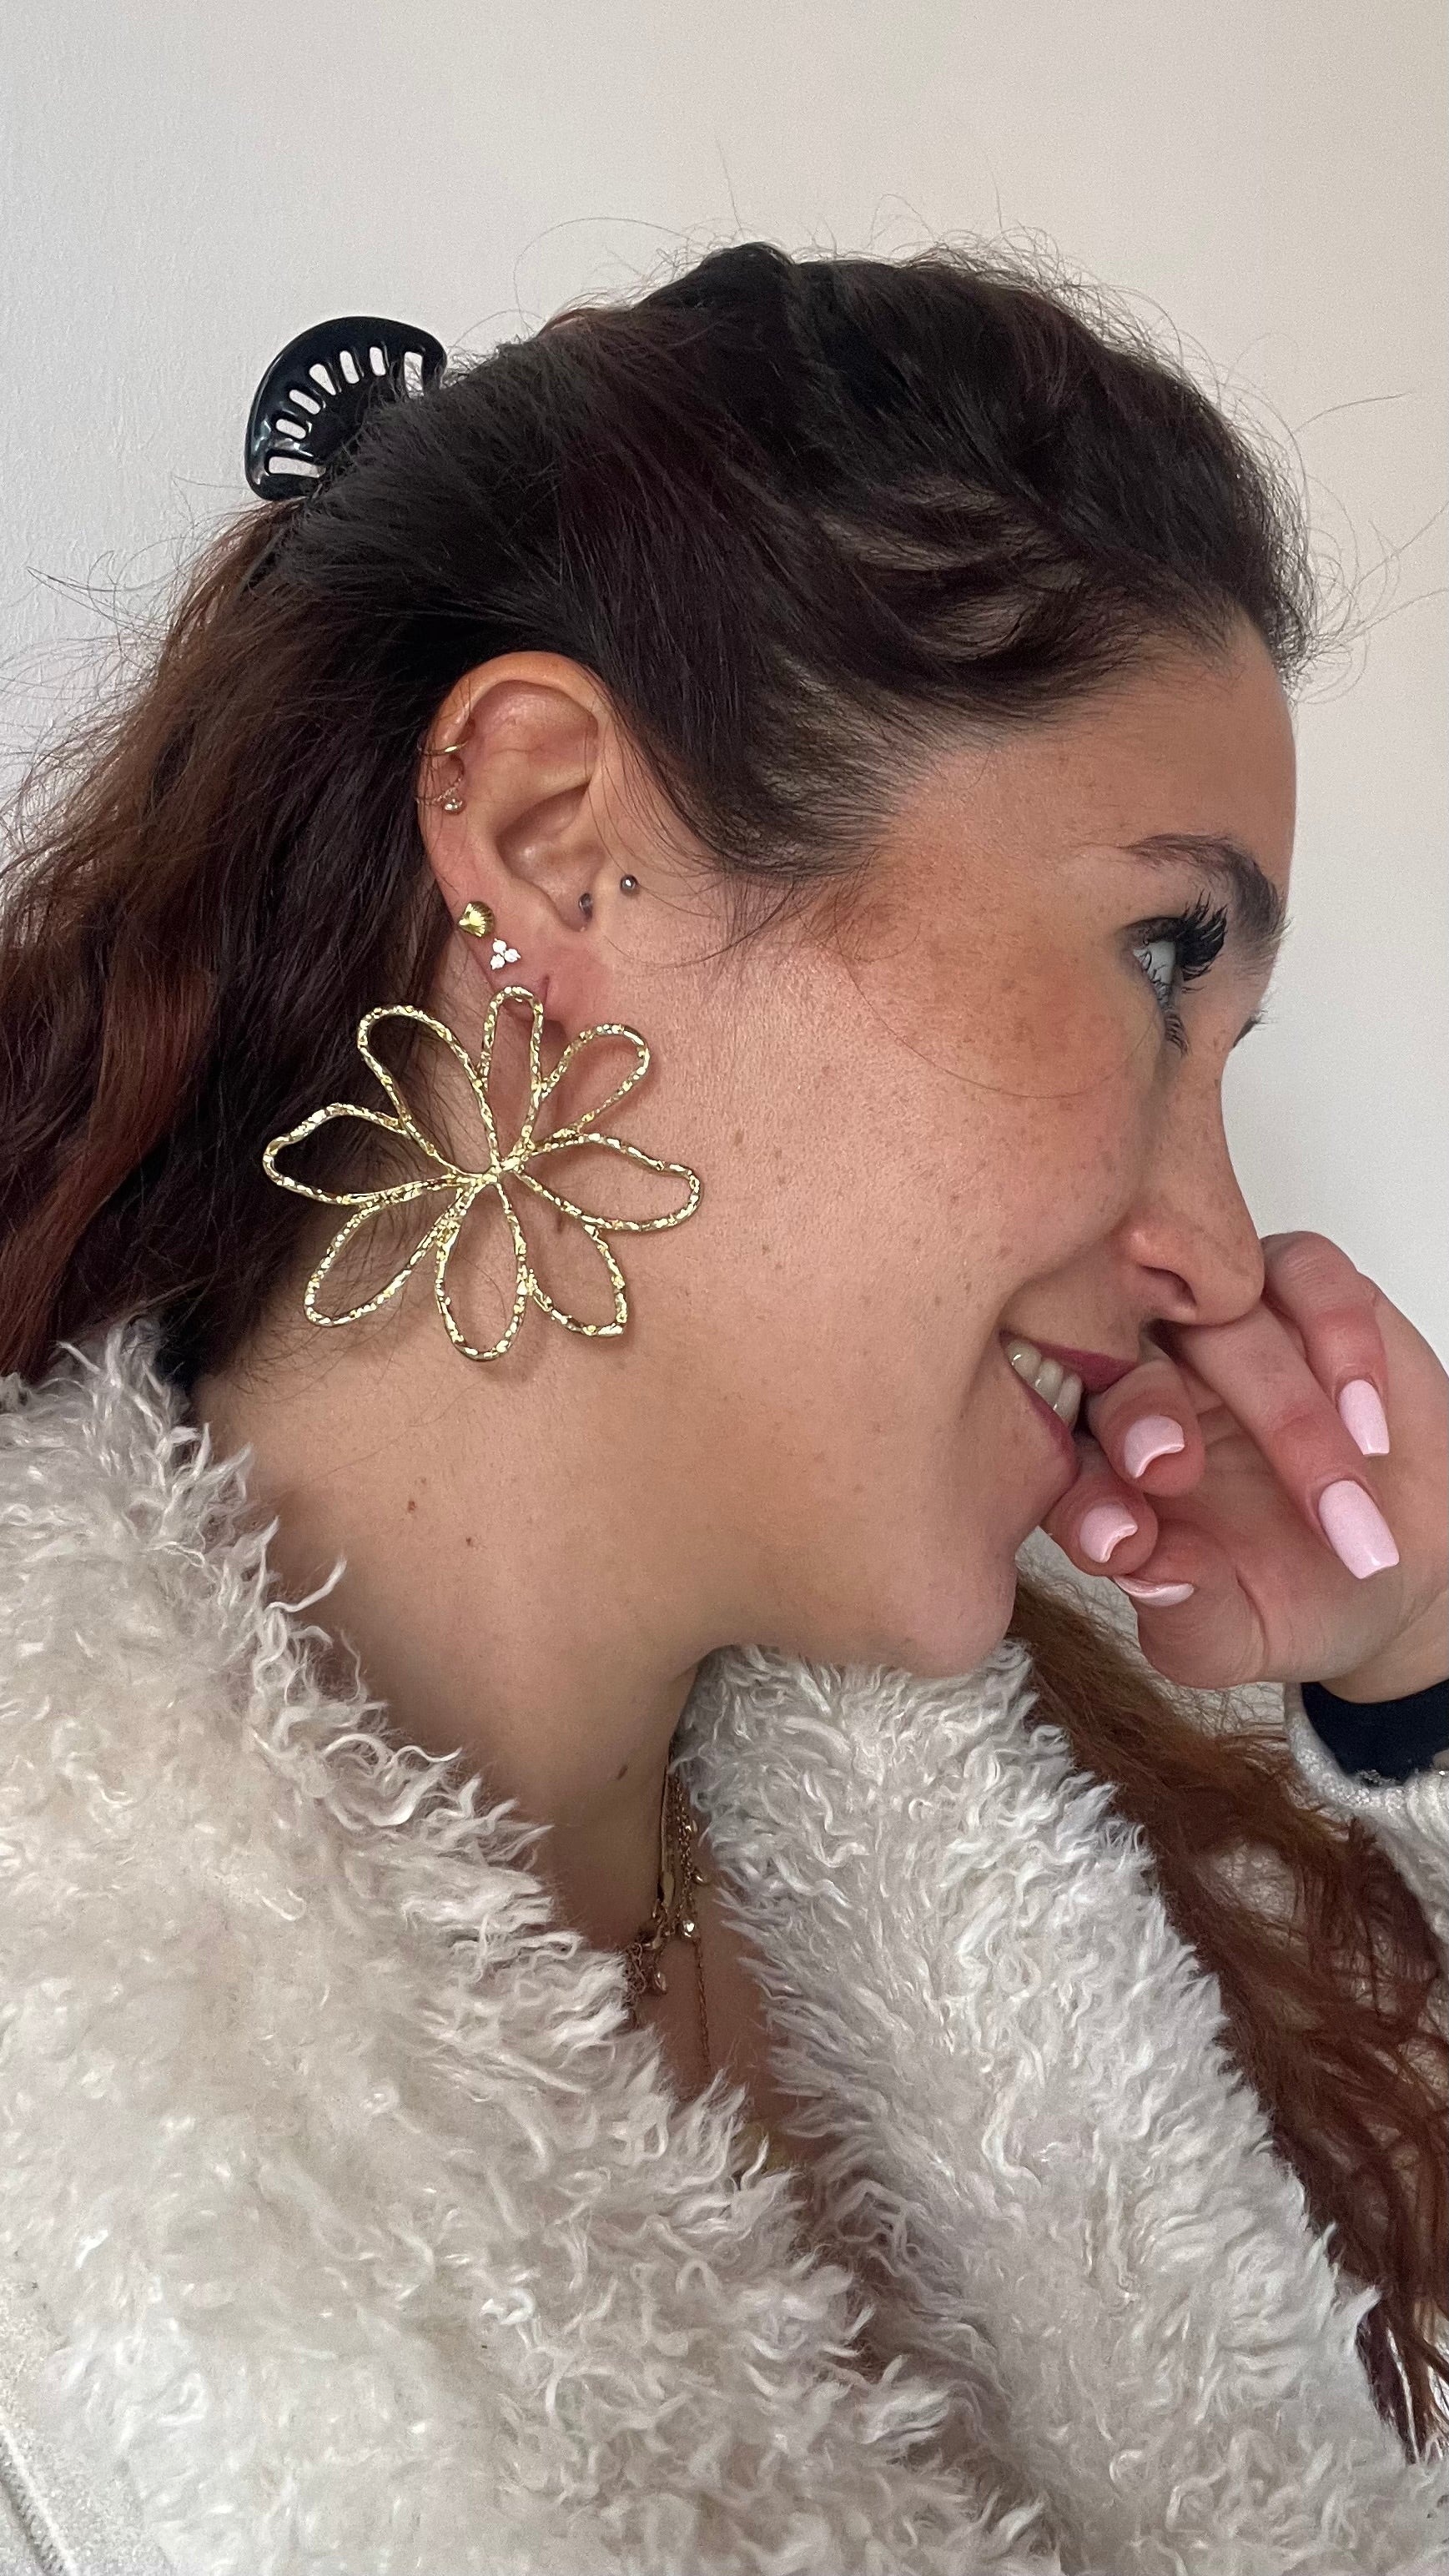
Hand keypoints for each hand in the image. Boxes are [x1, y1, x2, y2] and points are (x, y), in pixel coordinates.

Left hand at [1039, 1232, 1448, 1696]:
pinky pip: (1302, 1271)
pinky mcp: (1303, 1294)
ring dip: (1275, 1395)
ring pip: (1219, 1315)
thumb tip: (1149, 1576)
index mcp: (1103, 1463)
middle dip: (1147, 1416)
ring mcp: (1225, 1330)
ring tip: (1335, 1480)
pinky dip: (1338, 1339)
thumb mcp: (1236, 1641)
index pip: (1061, 1456)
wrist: (1402, 1565)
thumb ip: (1186, 1615)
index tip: (1121, 1543)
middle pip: (1123, 1362)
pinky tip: (1366, 1423)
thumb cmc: (1297, 1598)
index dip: (1083, 1495)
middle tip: (1176, 1469)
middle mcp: (1151, 1379)